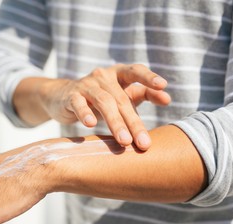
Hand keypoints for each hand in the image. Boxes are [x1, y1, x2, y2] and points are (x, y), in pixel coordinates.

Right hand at [40, 64, 169, 150]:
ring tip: (124, 141)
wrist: (64, 98)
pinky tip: (91, 124)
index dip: (148, 77)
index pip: (135, 71)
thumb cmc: (101, 98)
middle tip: (143, 143)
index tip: (163, 86)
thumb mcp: (123, 94)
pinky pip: (78, 104)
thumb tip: (168, 98)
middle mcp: (103, 76)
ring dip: (115, 122)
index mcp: (119, 74)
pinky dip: (84, 113)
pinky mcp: (71, 96)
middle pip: (122, 98)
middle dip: (133, 122)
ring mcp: (86, 85)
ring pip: (103, 102)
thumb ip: (145, 94)